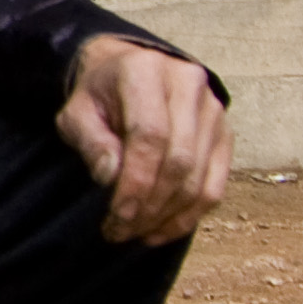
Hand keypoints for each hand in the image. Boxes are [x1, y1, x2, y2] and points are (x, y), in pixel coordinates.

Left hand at [56, 36, 230, 243]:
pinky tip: (163, 230)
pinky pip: (215, 184)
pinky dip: (190, 215)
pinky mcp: (225, 133)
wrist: (128, 70)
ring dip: (169, 215)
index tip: (116, 216)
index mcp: (146, 71)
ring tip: (137, 233)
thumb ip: (90, 140)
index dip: (135, 182)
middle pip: (179, 160)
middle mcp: (189, 85)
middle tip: (121, 230)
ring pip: (200, 177)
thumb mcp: (77, 112)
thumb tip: (111, 177)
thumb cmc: (98, 96)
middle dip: (150, 205)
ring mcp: (213, 109)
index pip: (150, 135)